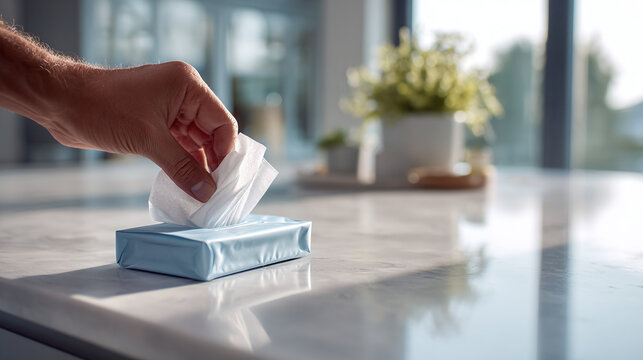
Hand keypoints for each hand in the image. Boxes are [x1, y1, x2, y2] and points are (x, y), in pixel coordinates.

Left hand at [47, 61, 236, 201]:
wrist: (61, 103)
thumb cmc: (102, 109)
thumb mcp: (148, 140)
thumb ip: (182, 167)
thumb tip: (206, 193)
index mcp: (188, 86)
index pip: (223, 123)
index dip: (226, 153)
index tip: (224, 181)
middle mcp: (183, 95)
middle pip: (212, 133)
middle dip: (213, 162)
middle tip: (215, 192)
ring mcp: (169, 109)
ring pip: (196, 142)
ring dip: (198, 165)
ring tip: (202, 193)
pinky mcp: (155, 122)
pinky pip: (179, 145)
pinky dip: (183, 163)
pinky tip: (186, 183)